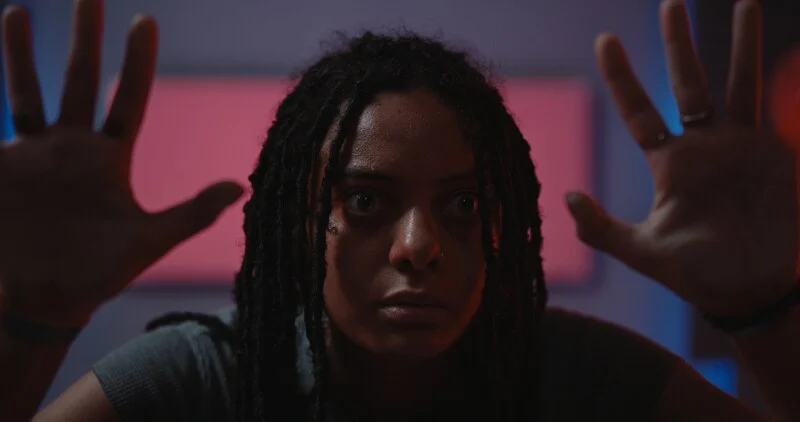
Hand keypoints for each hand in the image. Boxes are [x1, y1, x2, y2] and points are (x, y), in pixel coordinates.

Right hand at [0, 0, 243, 326]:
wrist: (43, 303)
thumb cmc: (98, 275)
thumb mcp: (149, 241)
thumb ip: (192, 212)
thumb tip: (240, 185)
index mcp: (108, 157)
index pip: (127, 98)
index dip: (136, 61)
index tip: (145, 20)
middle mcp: (70, 147)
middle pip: (77, 78)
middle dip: (83, 36)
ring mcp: (31, 155)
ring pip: (26, 92)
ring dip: (19, 53)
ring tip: (17, 9)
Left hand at [567, 0, 796, 316]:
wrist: (749, 291)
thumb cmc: (695, 273)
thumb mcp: (642, 252)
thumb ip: (601, 229)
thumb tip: (567, 194)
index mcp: (670, 163)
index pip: (639, 110)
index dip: (621, 76)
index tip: (604, 39)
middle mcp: (703, 146)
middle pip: (687, 83)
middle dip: (679, 44)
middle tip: (672, 3)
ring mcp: (742, 145)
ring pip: (740, 83)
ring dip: (741, 44)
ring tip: (744, 3)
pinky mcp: (776, 152)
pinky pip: (778, 107)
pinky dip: (781, 80)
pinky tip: (787, 49)